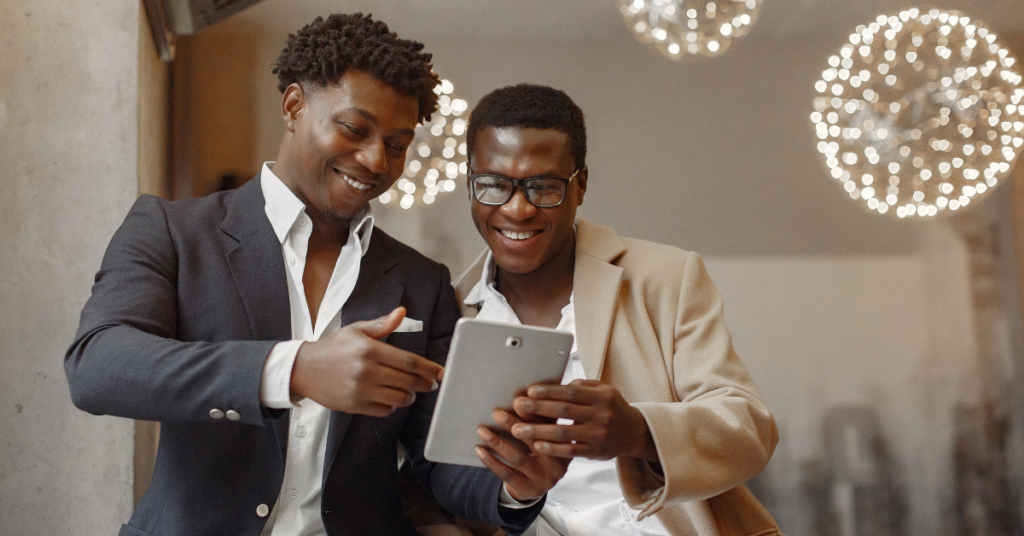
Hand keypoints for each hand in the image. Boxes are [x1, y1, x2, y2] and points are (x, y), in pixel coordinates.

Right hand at [290, 307, 443, 416]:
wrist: (304, 369)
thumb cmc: (333, 348)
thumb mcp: (356, 330)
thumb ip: (382, 324)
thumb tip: (402, 312)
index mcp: (369, 349)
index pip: (408, 361)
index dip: (428, 368)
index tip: (439, 373)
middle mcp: (366, 370)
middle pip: (407, 381)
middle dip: (424, 384)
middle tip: (430, 384)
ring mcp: (360, 390)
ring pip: (399, 398)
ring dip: (409, 396)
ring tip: (410, 391)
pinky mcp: (354, 405)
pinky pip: (384, 410)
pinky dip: (392, 406)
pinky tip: (391, 398)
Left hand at [475, 409, 569, 501]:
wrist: (536, 484)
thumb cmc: (539, 450)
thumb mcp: (546, 434)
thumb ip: (541, 417)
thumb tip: (522, 393)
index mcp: (565, 442)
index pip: (550, 424)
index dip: (534, 412)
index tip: (518, 400)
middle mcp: (558, 462)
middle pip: (534, 440)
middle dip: (513, 424)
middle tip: (496, 413)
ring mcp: (544, 478)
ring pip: (518, 458)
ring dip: (498, 443)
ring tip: (482, 430)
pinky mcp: (529, 489)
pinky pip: (507, 474)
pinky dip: (491, 461)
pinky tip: (480, 449)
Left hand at [510, 380, 657, 461]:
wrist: (634, 432)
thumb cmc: (612, 407)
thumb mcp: (604, 390)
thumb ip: (582, 386)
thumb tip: (556, 384)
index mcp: (601, 396)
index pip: (570, 392)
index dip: (549, 391)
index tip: (529, 391)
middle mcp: (600, 415)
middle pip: (563, 410)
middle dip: (537, 408)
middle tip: (517, 406)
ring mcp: (597, 435)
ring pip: (563, 433)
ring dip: (537, 431)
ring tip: (517, 429)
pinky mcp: (594, 452)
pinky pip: (569, 451)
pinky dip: (552, 448)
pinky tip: (536, 445)